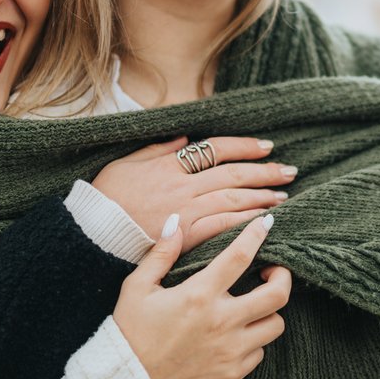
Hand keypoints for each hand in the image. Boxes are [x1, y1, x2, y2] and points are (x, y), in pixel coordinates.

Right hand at [92, 136, 297, 251]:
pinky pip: (222, 227)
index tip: (266, 147)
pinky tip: (263, 223)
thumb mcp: (125, 165)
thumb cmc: (104, 201)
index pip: (216, 149)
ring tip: (282, 197)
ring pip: (233, 200)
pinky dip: (245, 223)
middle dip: (265, 171)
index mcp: (168, 165)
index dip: (244, 146)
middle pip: (233, 174)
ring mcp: (185, 213)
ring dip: (261, 197)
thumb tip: (184, 140)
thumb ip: (156, 150)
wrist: (89, 236)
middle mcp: (181, 187)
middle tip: (289, 171)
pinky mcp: (184, 239)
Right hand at [113, 213, 291, 378]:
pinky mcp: (232, 373)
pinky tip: (238, 333)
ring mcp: (230, 351)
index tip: (266, 223)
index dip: (257, 234)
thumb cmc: (130, 333)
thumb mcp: (137, 288)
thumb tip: (175, 222)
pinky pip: (260, 352)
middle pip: (277, 294)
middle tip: (272, 271)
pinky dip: (255, 340)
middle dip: (282, 276)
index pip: (240, 256)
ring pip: (275, 325)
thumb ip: (161, 254)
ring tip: (255, 305)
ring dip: (269, 311)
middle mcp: (221, 322)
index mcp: (198, 295)